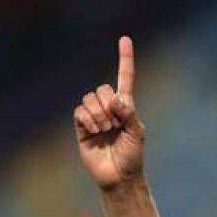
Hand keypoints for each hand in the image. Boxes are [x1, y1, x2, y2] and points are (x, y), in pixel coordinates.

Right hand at [74, 36, 145, 189]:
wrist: (119, 177)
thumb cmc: (132, 156)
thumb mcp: (137, 132)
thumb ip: (128, 113)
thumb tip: (115, 98)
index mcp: (125, 107)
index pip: (124, 78)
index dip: (125, 59)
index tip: (125, 39)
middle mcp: (108, 109)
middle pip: (102, 89)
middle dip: (109, 105)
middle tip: (115, 124)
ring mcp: (94, 118)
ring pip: (89, 99)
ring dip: (99, 114)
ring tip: (106, 130)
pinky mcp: (81, 128)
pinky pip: (79, 112)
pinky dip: (88, 119)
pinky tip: (95, 130)